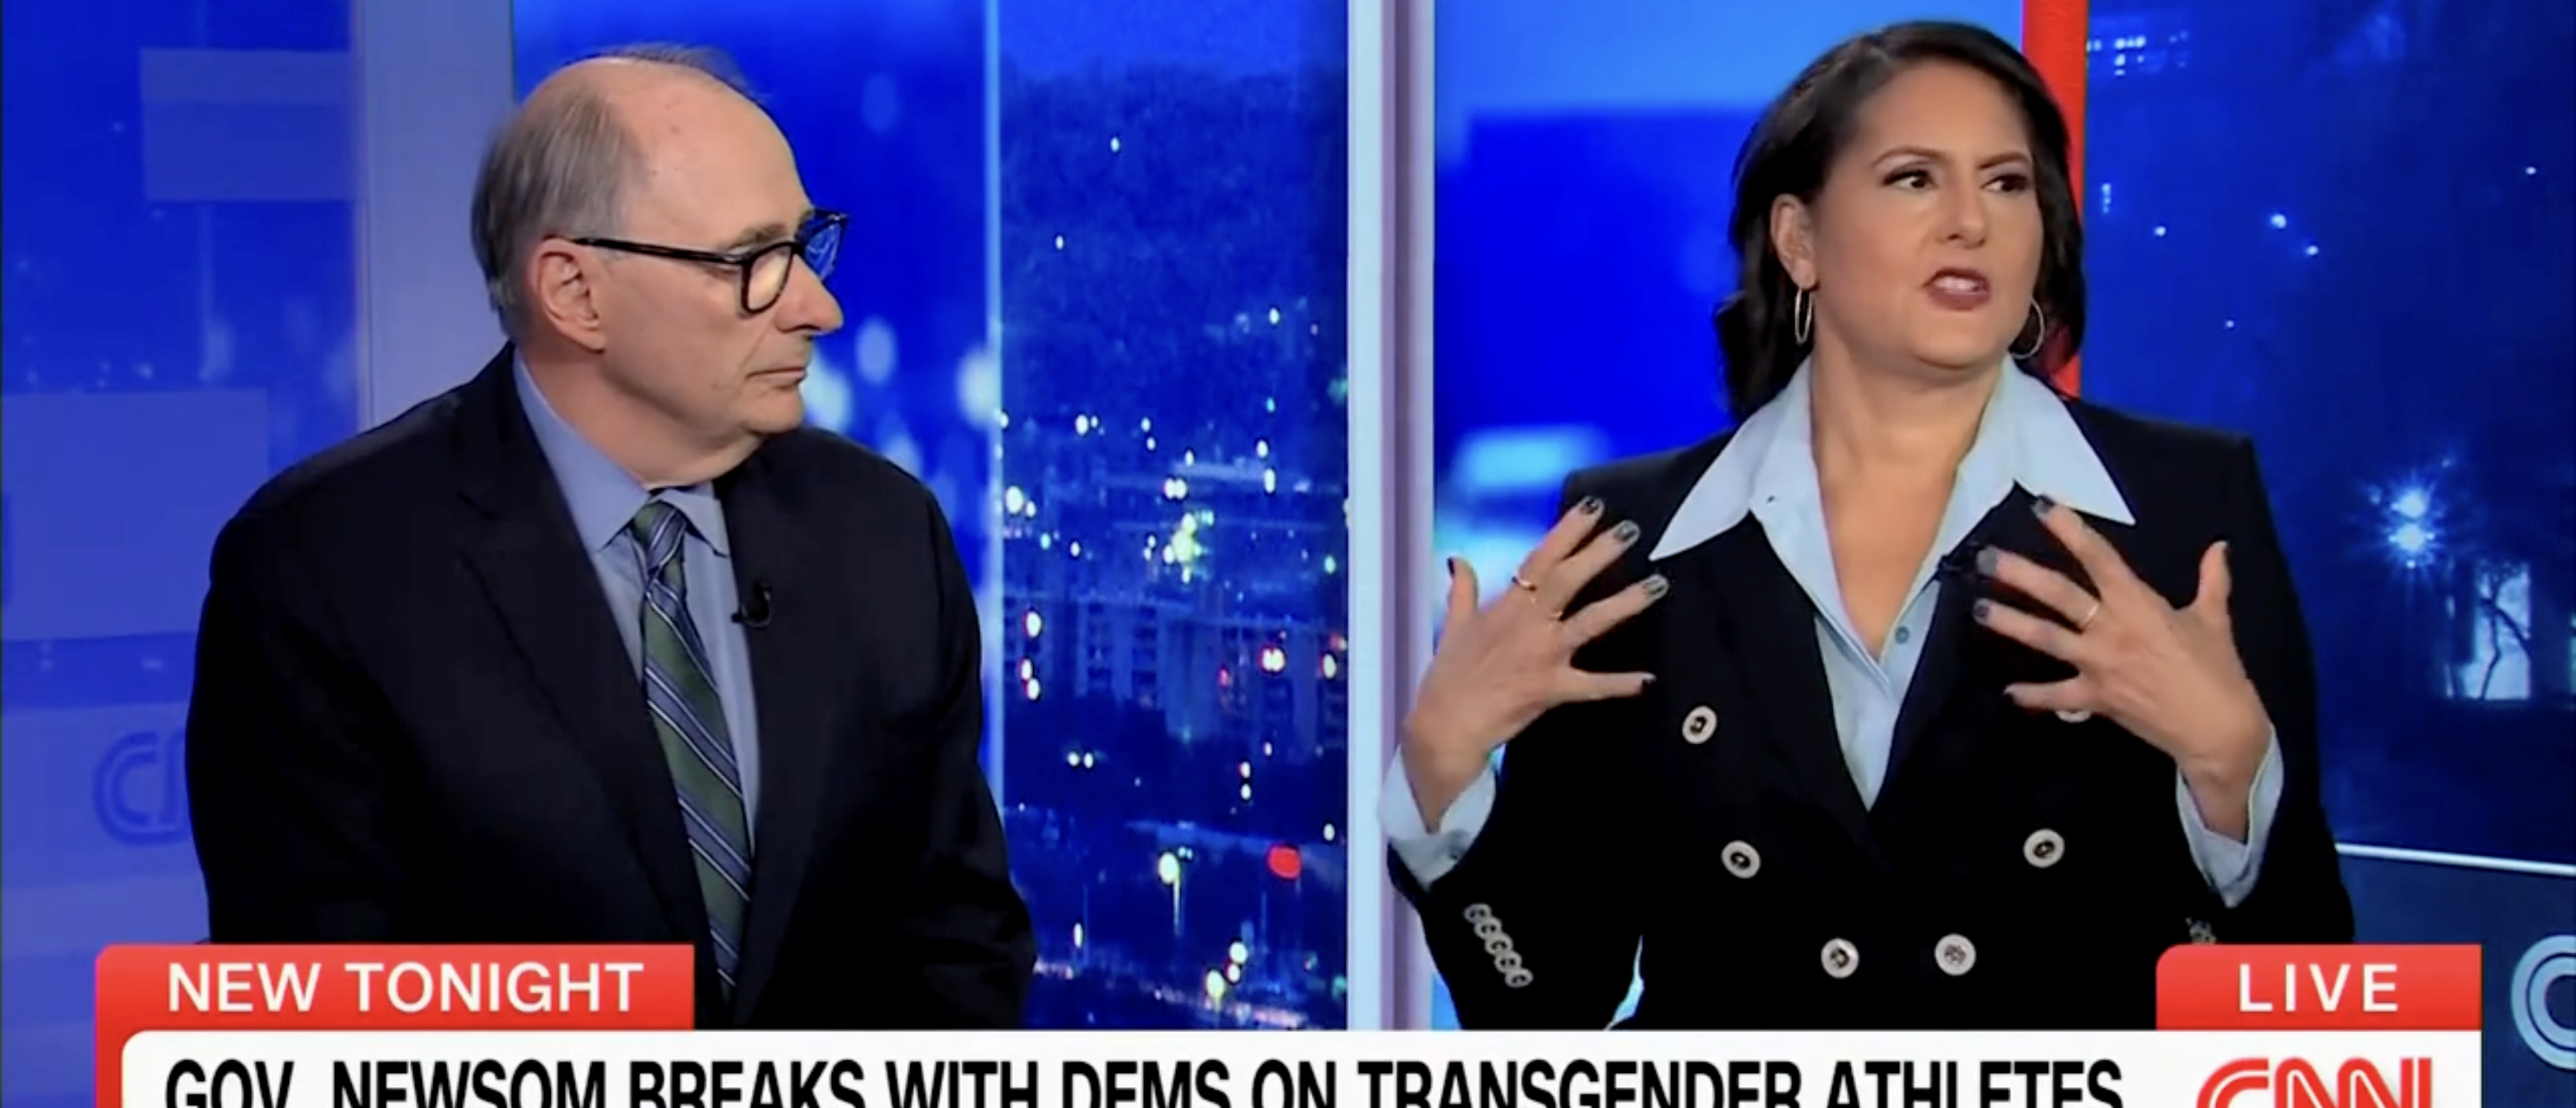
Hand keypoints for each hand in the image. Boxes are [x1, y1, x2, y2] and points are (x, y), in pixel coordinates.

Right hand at [1402, 497, 1667, 823]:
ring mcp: (1541, 655)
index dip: (1568, 531)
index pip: (1540, 558)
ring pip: (1590, 622)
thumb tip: (1457, 559)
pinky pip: (1592, 685)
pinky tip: (1648, 679)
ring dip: (1625, 603)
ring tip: (1657, 585)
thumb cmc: (1448, 677)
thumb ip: (1461, 590)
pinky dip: (1620, 684)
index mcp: (1507, 606)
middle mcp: (1527, 624)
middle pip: (1569, 579)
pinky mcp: (1550, 688)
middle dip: (1600, 552)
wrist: (1444, 724)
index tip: (1593, 508)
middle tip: (1631, 531)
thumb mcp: (1453, 627)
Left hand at [1972, 499, 2271, 794]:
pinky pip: (2056, 696)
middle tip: (1985, 558)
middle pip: (2059, 594)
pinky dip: (2032, 695)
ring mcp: (2099, 664)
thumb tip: (2219, 547)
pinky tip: (2007, 692)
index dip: (2071, 530)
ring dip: (2010, 623)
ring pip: (2046, 638)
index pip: (2100, 558)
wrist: (2219, 728)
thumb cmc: (2217, 671)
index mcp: (2139, 604)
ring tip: (1977, 609)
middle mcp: (2111, 629)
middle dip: (2020, 574)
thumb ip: (2212, 581)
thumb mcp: (2214, 620)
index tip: (2043, 507)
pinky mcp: (2096, 698)